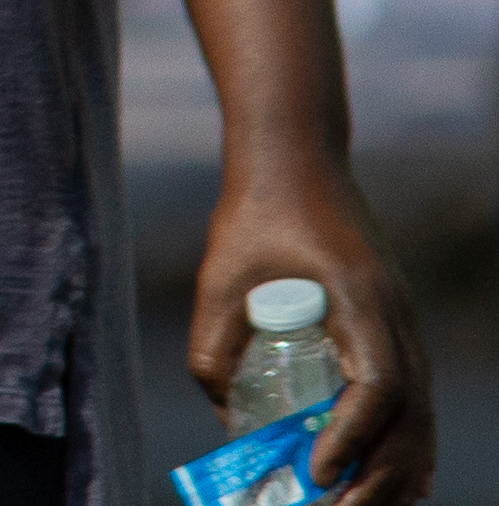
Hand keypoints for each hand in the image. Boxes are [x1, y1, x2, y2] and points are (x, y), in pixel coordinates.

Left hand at [193, 162, 429, 502]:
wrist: (296, 160)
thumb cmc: (255, 211)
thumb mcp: (219, 275)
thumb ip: (213, 343)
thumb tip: (223, 415)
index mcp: (362, 301)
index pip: (380, 387)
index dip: (353, 437)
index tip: (319, 473)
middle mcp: (397, 318)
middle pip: (410, 417)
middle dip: (378, 477)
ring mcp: (404, 325)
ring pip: (420, 417)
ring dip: (396, 471)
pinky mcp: (396, 329)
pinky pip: (414, 399)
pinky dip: (407, 444)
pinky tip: (395, 483)